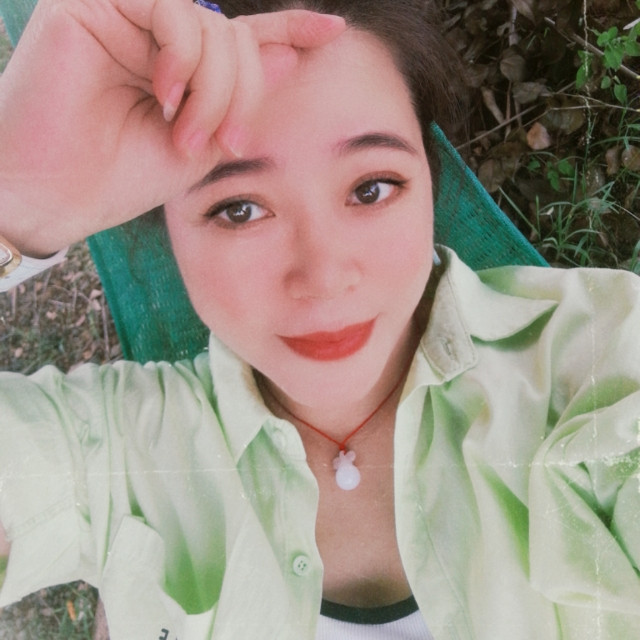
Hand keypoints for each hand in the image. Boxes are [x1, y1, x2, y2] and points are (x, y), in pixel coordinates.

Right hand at [0, 0, 343, 255]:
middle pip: (235, 39)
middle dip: (244, 95)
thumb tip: (288, 56)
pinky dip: (183, 60)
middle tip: (227, 143)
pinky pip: (174, 12)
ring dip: (215, 91)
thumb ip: (239, 101)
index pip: (242, 39)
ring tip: (186, 137)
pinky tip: (164, 96)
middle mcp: (157, 36)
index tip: (335, 32)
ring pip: (211, 27)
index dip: (289, 31)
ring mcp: (127, 16)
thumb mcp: (201, 145)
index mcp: (181, 68)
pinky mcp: (93, 4)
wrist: (58, 194)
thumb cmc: (123, 176)